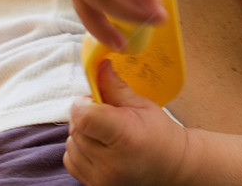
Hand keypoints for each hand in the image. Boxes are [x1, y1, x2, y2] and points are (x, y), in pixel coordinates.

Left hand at [64, 60, 189, 185]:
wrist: (171, 168)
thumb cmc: (160, 135)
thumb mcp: (141, 105)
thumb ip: (114, 87)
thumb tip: (98, 65)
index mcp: (126, 136)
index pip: (84, 115)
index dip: (84, 103)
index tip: (95, 99)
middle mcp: (110, 162)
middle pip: (76, 128)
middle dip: (85, 116)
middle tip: (105, 115)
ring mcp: (101, 178)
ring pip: (70, 144)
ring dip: (82, 134)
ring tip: (105, 133)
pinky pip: (70, 160)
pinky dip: (80, 150)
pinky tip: (99, 147)